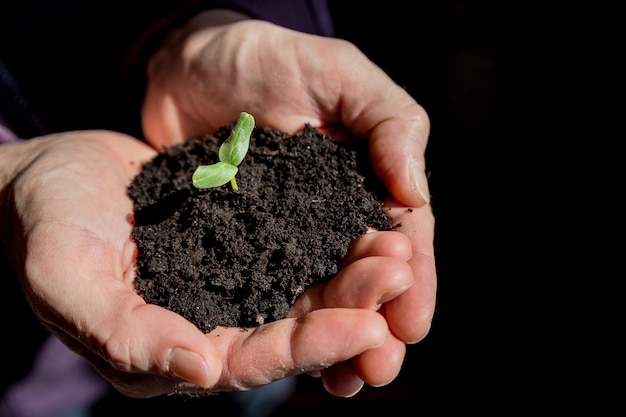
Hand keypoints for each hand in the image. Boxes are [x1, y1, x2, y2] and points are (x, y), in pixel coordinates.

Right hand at [0, 130, 426, 397]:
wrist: (45, 175)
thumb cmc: (41, 224)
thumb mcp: (63, 275)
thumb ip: (123, 332)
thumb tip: (198, 369)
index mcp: (171, 349)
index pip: (254, 360)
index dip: (312, 345)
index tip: (366, 325)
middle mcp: (208, 322)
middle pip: (293, 326)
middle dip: (351, 306)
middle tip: (401, 275)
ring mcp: (226, 279)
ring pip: (301, 286)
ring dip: (351, 272)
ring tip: (398, 246)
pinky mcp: (235, 239)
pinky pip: (290, 243)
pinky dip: (327, 237)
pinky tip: (362, 216)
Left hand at [141, 11, 435, 394]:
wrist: (189, 65)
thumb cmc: (269, 59)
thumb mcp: (338, 72)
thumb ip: (388, 120)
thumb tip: (414, 191)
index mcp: (366, 184)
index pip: (403, 240)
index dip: (412, 283)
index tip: (410, 322)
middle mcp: (331, 222)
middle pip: (363, 282)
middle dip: (377, 326)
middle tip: (380, 366)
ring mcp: (284, 241)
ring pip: (319, 300)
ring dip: (335, 343)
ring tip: (346, 381)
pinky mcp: (237, 250)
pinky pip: (264, 294)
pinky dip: (281, 329)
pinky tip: (290, 360)